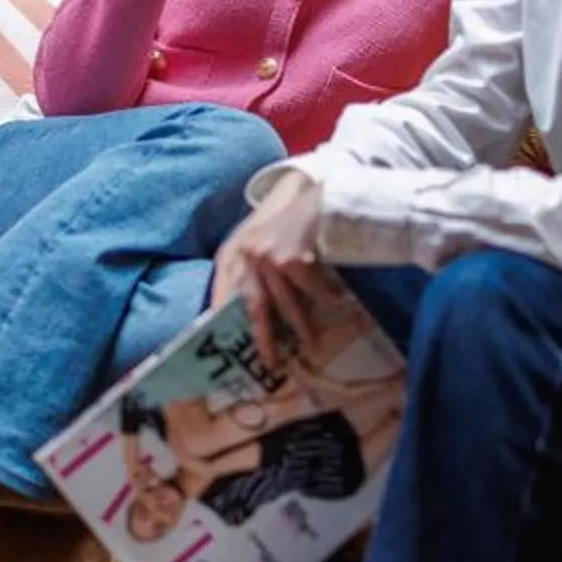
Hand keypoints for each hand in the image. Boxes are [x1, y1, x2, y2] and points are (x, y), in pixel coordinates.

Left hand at [214, 178, 326, 371]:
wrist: (319, 198)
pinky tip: (338, 305)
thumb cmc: (294, 224)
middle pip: (255, 308)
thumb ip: (256, 272)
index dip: (223, 318)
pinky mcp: (293, 261)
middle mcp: (249, 256)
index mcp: (238, 251)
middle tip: (271, 363)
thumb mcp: (267, 243)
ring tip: (311, 344)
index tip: (224, 344)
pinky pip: (313, 292)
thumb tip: (259, 312)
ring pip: (287, 306)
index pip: (224, 290)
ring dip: (302, 327)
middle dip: (264, 338)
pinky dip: (327, 301)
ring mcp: (270, 259)